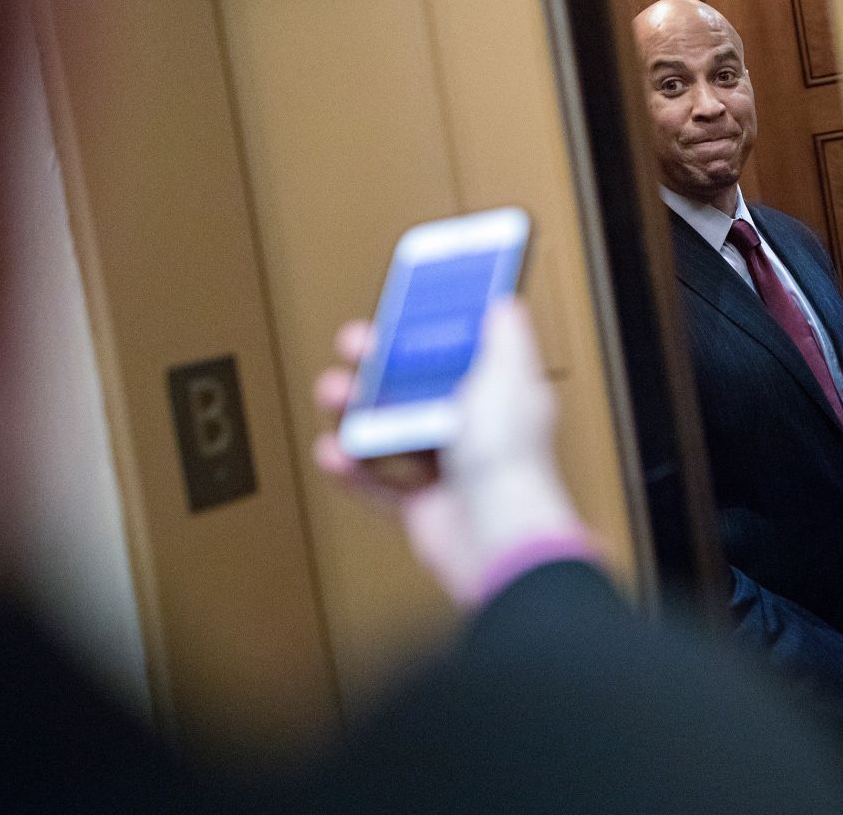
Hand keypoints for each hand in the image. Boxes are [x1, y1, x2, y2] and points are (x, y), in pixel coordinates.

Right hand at [313, 301, 583, 605]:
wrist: (498, 538)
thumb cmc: (509, 459)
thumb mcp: (510, 377)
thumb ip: (505, 337)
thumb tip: (505, 304)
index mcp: (498, 395)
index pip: (457, 354)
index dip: (425, 334)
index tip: (394, 315)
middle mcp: (474, 431)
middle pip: (416, 390)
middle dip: (378, 367)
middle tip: (352, 350)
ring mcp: (447, 471)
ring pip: (391, 434)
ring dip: (356, 413)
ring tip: (334, 397)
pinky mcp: (423, 510)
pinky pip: (377, 486)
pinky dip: (351, 471)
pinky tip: (332, 453)